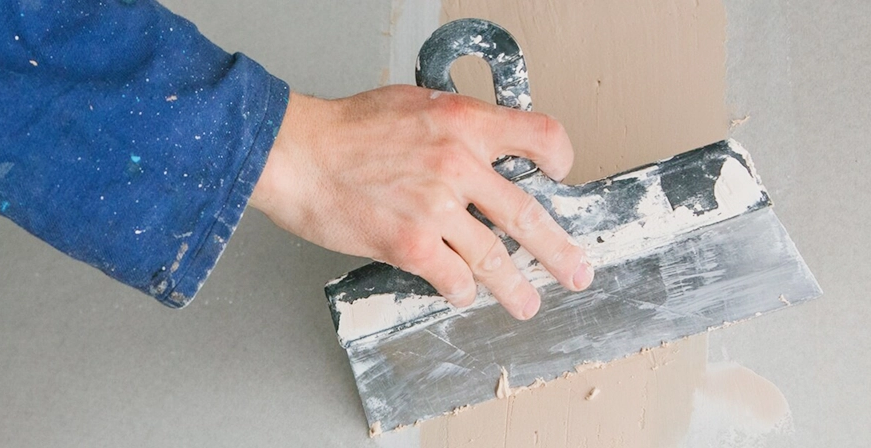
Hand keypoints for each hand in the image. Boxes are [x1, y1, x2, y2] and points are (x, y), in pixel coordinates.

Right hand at [251, 86, 592, 319]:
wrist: (295, 154)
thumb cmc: (341, 130)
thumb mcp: (410, 104)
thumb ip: (450, 126)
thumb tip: (474, 148)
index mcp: (462, 121)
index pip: (539, 135)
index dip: (558, 158)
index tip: (559, 175)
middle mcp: (457, 164)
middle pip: (528, 214)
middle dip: (558, 251)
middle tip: (575, 270)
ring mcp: (436, 208)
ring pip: (496, 258)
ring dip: (515, 287)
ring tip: (526, 303)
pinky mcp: (410, 245)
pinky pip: (454, 277)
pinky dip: (461, 290)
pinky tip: (460, 292)